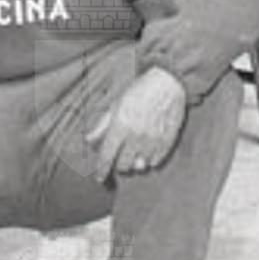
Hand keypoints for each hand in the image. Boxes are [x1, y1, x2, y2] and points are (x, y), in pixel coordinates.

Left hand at [86, 66, 186, 182]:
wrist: (169, 82)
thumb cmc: (141, 90)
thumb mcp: (117, 104)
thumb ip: (103, 125)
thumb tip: (89, 140)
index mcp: (120, 125)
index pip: (107, 156)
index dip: (101, 169)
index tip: (99, 177)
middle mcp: (136, 136)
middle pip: (123, 165)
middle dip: (118, 165)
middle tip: (119, 159)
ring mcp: (153, 140)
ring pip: (139, 166)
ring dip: (134, 163)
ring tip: (133, 155)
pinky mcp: (167, 142)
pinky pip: (155, 162)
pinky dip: (149, 160)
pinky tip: (147, 152)